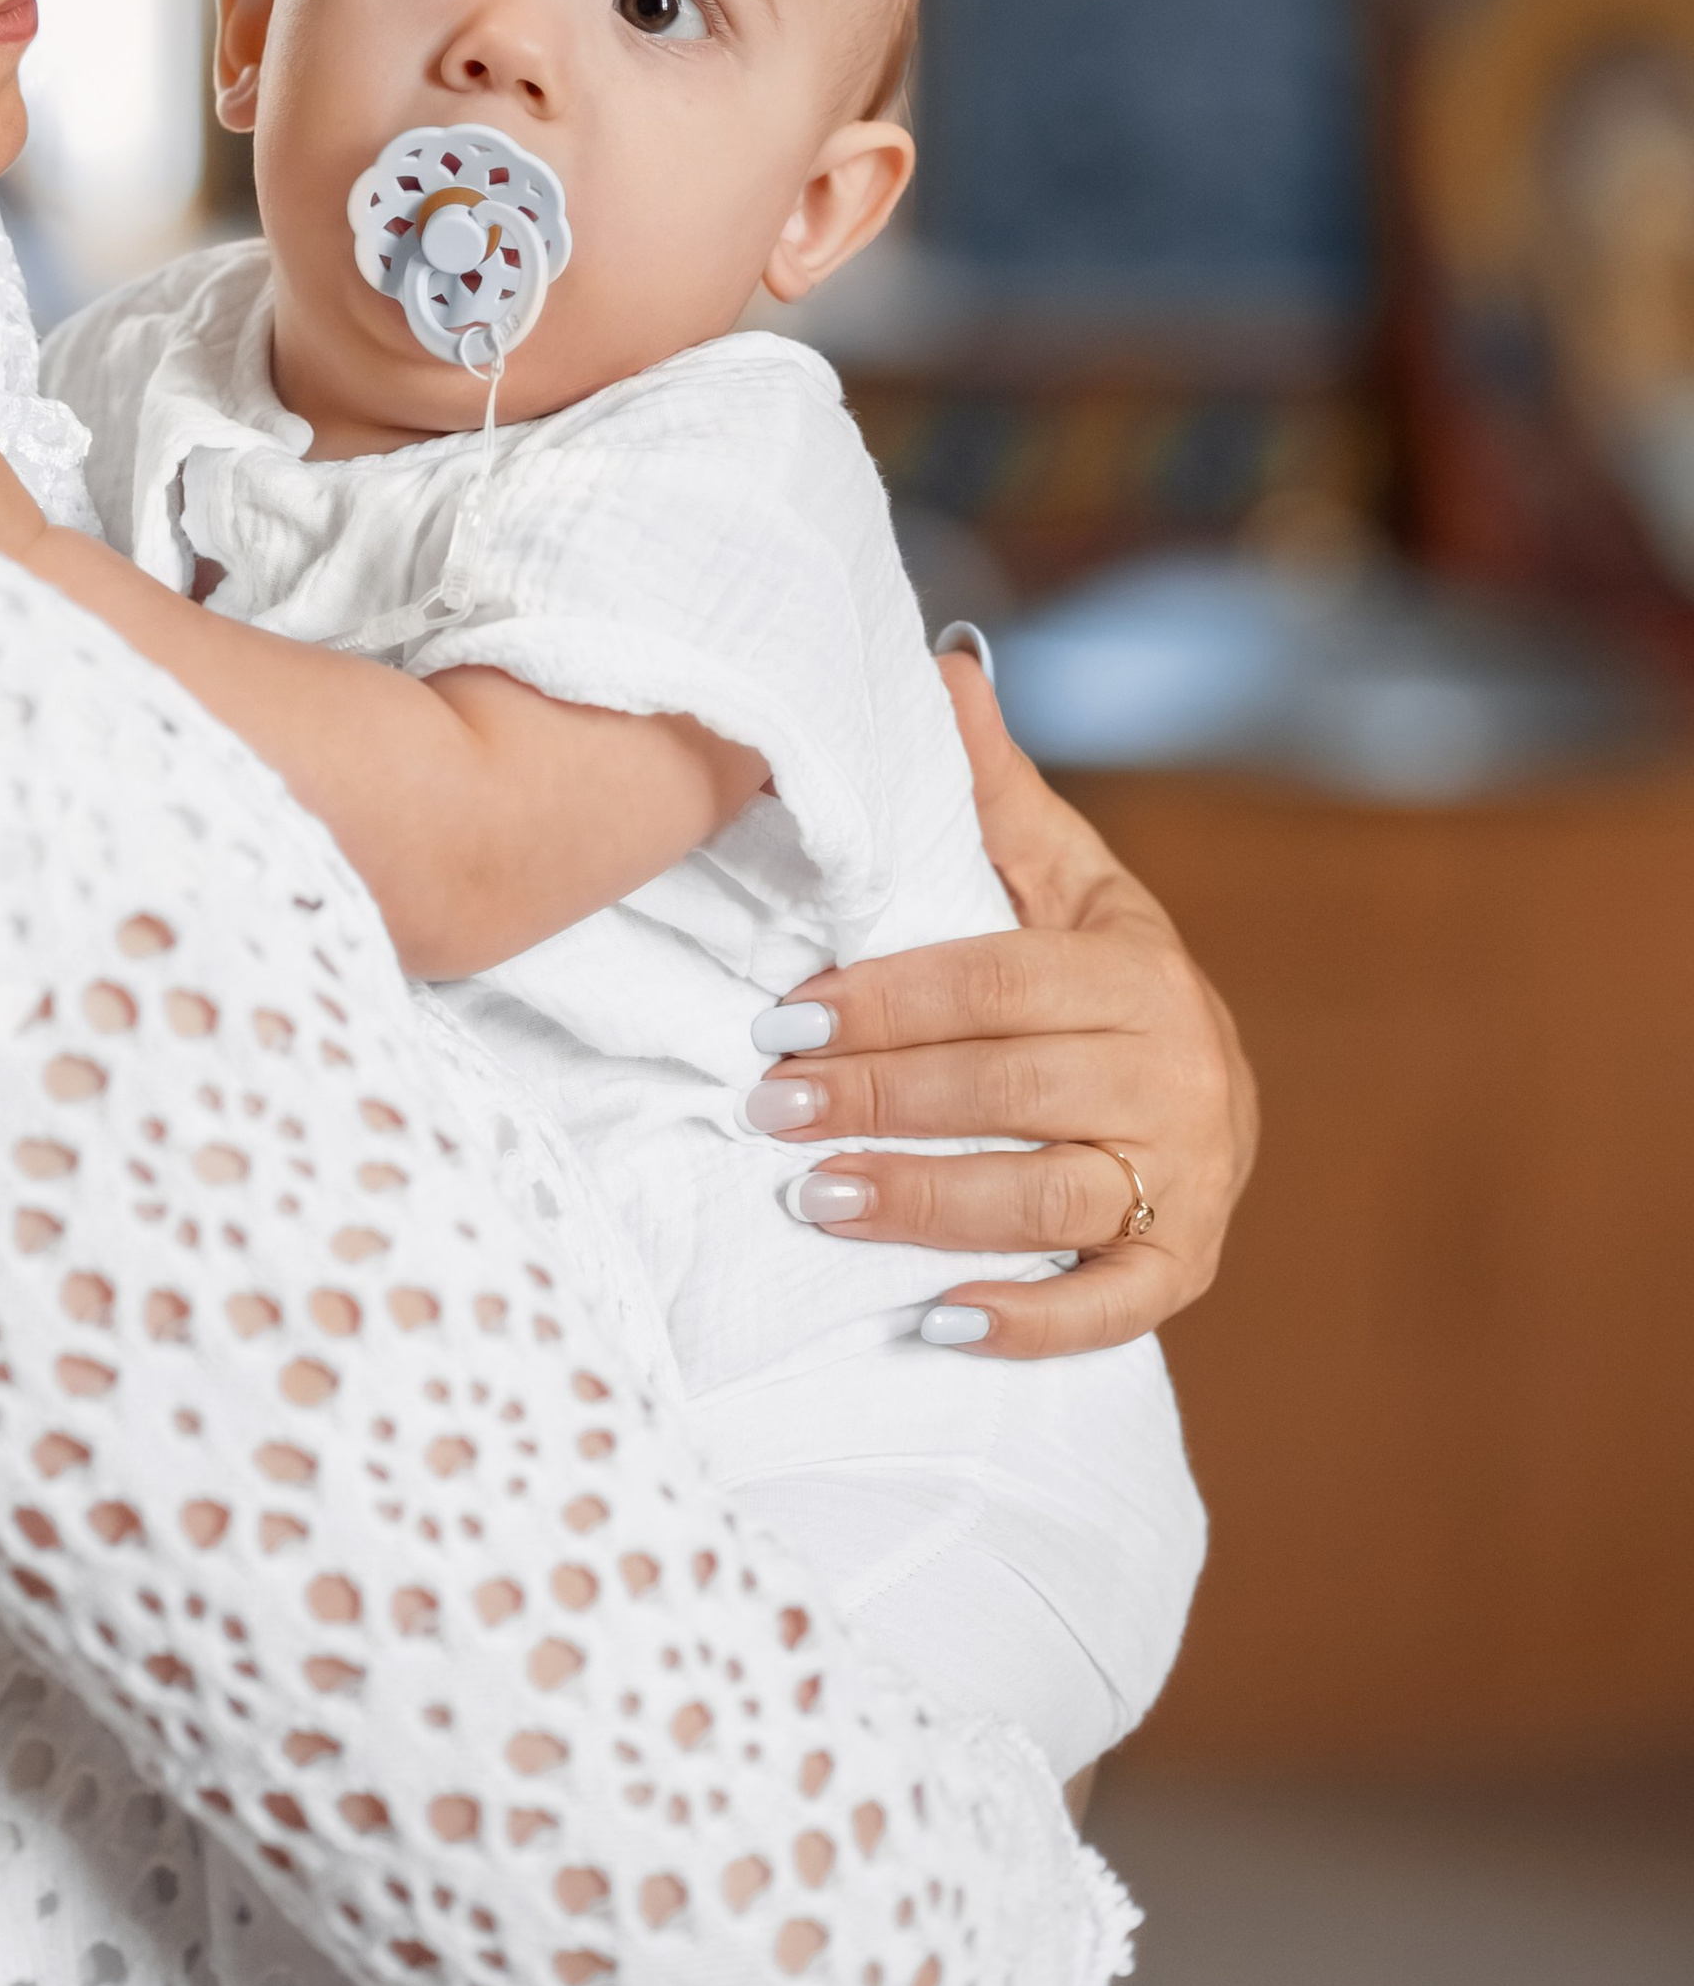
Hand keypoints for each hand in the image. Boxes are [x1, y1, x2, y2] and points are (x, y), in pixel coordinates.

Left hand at [749, 650, 1258, 1356]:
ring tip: (815, 1198)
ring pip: (1047, 1197)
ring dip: (926, 1203)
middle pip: (1009, 1088)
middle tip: (770, 1107)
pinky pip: (1111, 1306)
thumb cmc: (1102, 977)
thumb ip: (995, 791)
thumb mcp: (1064, 875)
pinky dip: (1029, 1320)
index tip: (784, 1015)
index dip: (887, 1000)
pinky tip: (935, 1322)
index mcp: (1138, 969)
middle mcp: (1177, 1071)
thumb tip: (942, 664)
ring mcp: (1188, 1178)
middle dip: (881, 1097)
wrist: (1214, 1093)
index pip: (994, 982)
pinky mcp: (1186, 1267)